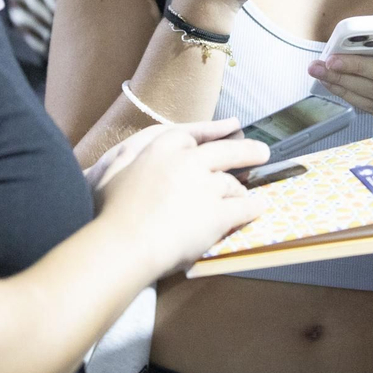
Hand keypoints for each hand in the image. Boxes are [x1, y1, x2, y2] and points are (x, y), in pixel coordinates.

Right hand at [94, 125, 269, 274]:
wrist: (124, 243)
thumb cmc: (110, 212)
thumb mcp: (112, 172)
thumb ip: (128, 160)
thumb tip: (129, 154)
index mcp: (161, 149)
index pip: (193, 135)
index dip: (213, 133)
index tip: (229, 129)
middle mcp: (188, 162)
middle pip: (227, 151)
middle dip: (247, 151)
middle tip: (262, 152)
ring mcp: (206, 187)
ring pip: (233, 184)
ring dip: (241, 190)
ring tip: (248, 194)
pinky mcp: (218, 214)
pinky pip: (243, 208)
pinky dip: (253, 208)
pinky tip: (259, 208)